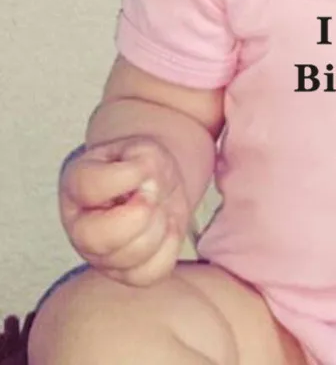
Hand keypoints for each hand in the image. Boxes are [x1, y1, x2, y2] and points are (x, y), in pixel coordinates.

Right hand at [59, 135, 190, 286]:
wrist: (156, 182)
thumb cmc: (143, 164)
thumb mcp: (144, 149)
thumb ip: (144, 162)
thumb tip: (148, 190)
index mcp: (76, 185)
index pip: (90, 187)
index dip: (127, 178)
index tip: (144, 169)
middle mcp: (80, 226)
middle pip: (95, 238)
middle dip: (138, 215)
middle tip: (153, 198)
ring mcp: (100, 255)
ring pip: (127, 260)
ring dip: (158, 229)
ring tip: (161, 210)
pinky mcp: (126, 273)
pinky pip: (149, 274)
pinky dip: (169, 248)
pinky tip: (170, 227)